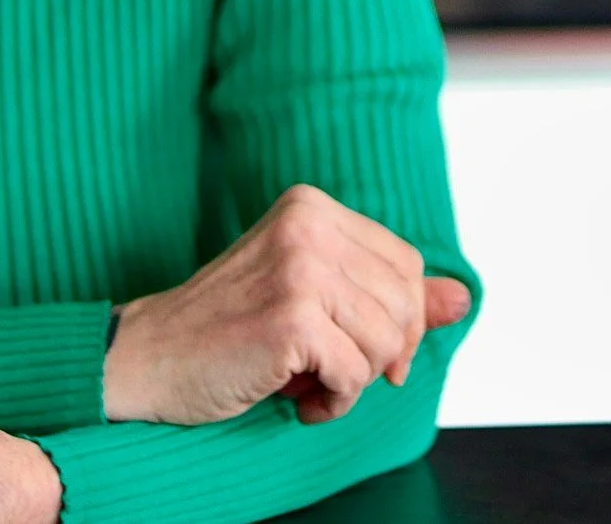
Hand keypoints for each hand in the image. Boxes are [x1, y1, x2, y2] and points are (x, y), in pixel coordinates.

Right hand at [103, 183, 472, 426]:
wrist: (147, 357)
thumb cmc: (225, 328)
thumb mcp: (311, 296)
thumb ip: (387, 294)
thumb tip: (463, 298)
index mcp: (312, 208)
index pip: (405, 263)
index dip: (399, 318)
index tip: (368, 350)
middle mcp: (308, 226)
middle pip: (404, 304)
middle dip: (379, 354)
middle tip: (331, 370)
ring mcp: (300, 269)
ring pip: (386, 342)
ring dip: (354, 381)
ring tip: (309, 380)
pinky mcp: (292, 317)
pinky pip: (355, 376)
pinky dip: (334, 402)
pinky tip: (297, 397)